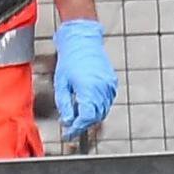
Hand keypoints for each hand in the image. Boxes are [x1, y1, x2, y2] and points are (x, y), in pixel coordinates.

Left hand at [53, 18, 115, 142]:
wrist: (82, 41)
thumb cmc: (69, 60)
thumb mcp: (61, 84)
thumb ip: (64, 105)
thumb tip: (68, 121)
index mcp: (88, 89)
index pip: (85, 117)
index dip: (76, 128)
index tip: (68, 133)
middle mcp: (102, 89)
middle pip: (96, 117)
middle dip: (83, 124)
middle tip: (71, 126)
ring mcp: (109, 86)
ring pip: (103, 110)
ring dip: (91, 116)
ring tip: (77, 113)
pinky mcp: (112, 82)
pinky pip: (107, 101)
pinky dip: (98, 106)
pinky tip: (87, 103)